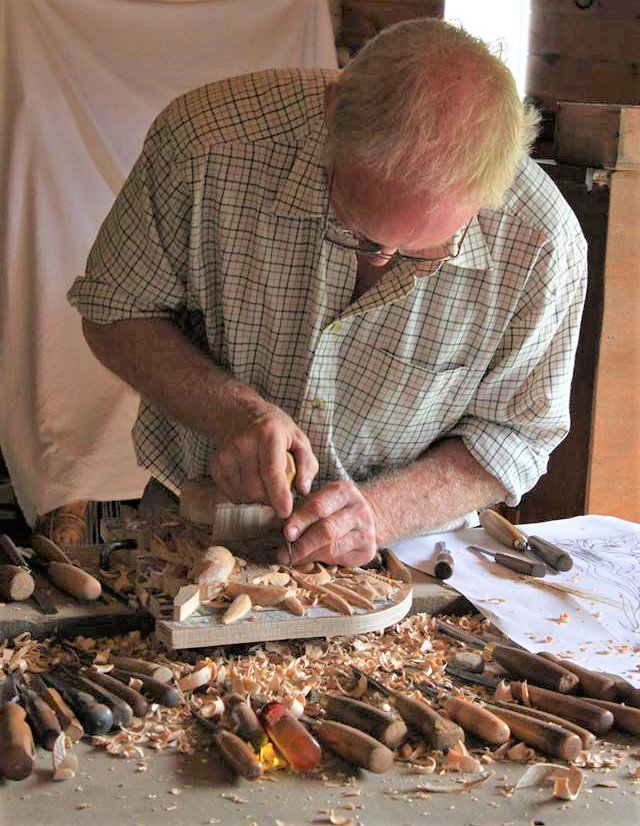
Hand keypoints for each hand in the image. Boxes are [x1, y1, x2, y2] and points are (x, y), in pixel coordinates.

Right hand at [209, 400, 317, 518]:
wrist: (238, 414)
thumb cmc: (274, 430)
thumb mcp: (299, 439)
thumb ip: (307, 464)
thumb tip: (303, 490)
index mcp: (268, 434)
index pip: (271, 470)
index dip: (278, 494)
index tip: (285, 512)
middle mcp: (243, 443)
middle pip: (256, 488)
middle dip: (270, 499)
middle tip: (279, 492)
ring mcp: (226, 454)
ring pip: (243, 495)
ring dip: (258, 498)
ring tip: (265, 484)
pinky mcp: (215, 464)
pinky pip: (231, 495)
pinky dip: (244, 496)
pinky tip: (251, 482)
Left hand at [280, 480, 377, 567]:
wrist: (362, 517)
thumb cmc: (331, 508)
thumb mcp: (316, 500)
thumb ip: (299, 512)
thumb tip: (277, 529)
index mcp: (344, 492)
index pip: (318, 508)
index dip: (300, 522)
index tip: (286, 534)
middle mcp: (359, 511)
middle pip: (327, 531)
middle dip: (303, 544)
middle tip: (283, 553)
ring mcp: (367, 532)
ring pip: (332, 549)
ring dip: (308, 555)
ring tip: (291, 557)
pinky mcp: (369, 552)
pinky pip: (339, 560)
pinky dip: (320, 560)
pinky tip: (309, 558)